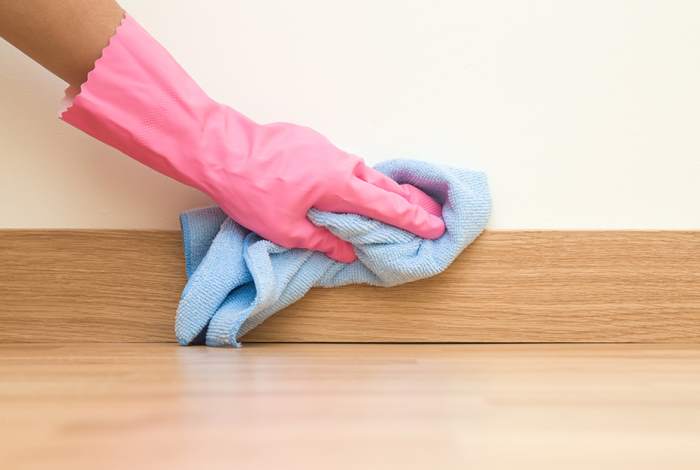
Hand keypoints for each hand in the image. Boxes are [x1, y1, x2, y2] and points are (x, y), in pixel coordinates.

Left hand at [203, 119, 444, 261]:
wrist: (219, 149)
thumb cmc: (250, 190)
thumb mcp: (286, 228)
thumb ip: (322, 241)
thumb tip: (347, 251)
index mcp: (339, 185)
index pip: (385, 206)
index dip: (412, 219)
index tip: (435, 225)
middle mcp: (338, 161)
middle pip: (380, 183)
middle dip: (404, 200)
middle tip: (425, 212)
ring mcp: (323, 146)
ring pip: (358, 170)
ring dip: (375, 188)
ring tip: (389, 202)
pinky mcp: (307, 140)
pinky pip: (337, 161)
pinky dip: (348, 176)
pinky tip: (342, 186)